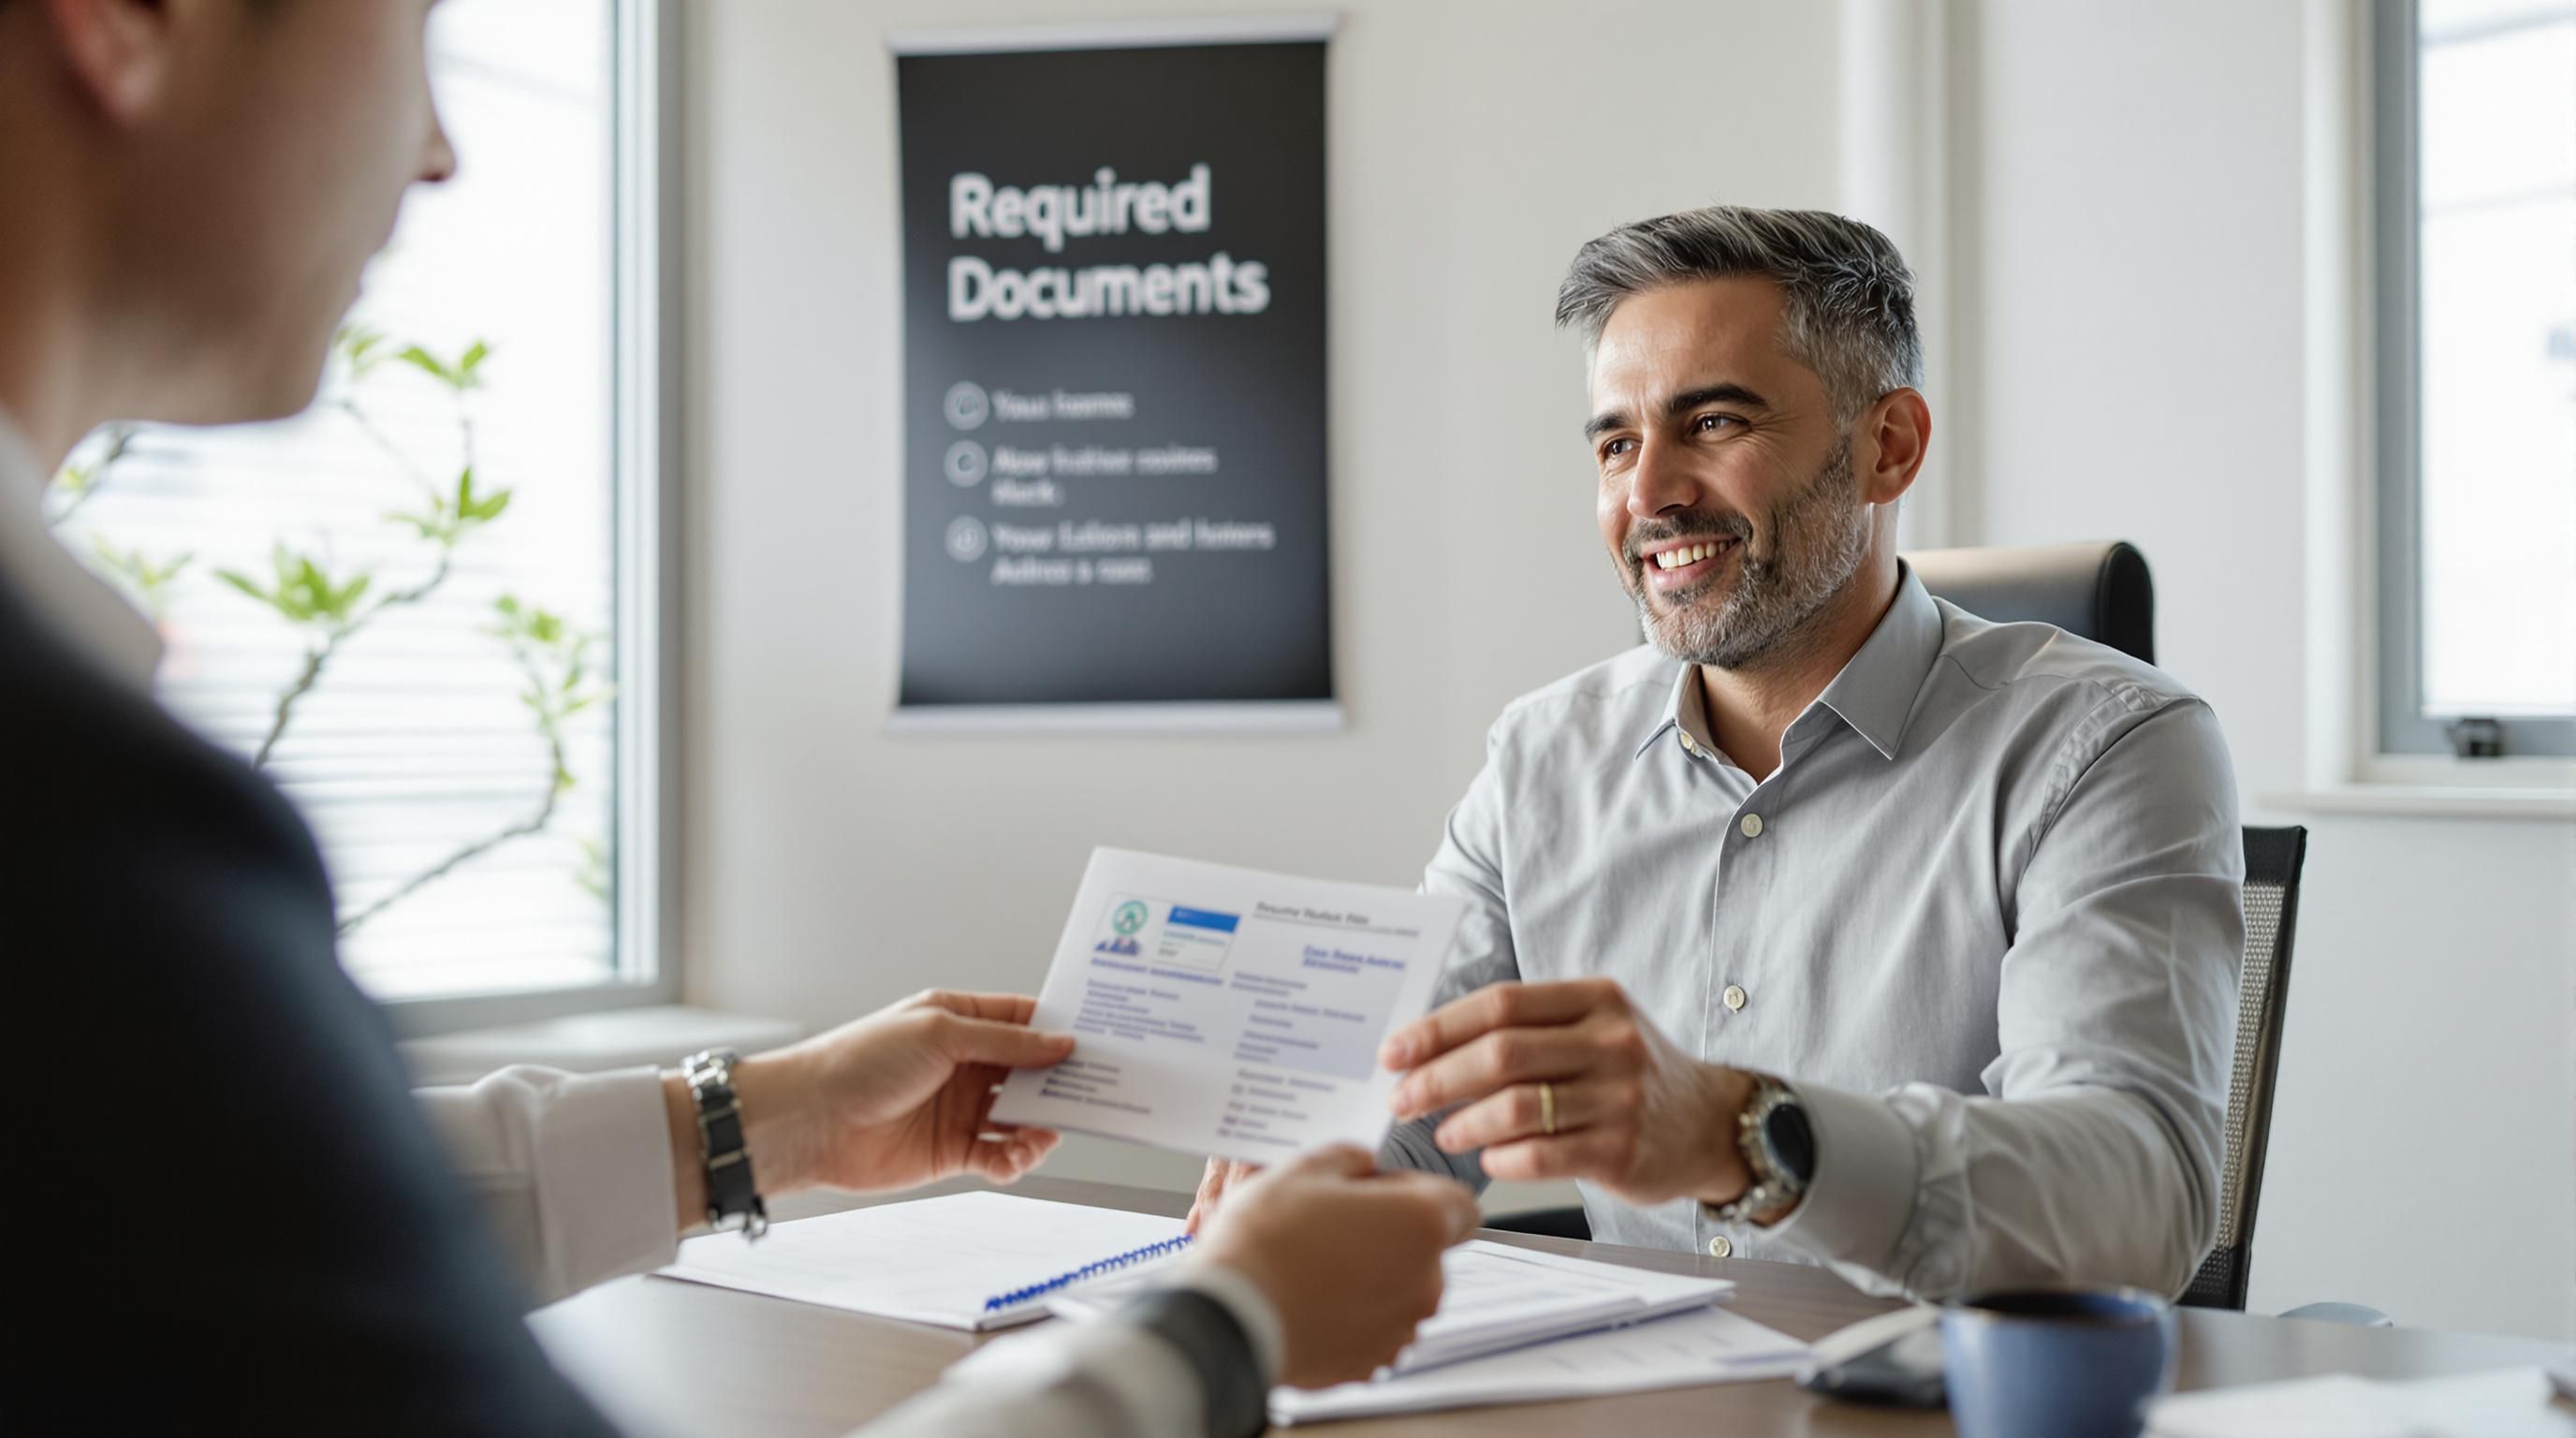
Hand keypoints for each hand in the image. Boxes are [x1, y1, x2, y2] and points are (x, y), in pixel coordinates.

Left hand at [664, 990, 1073, 1227]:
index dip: (1060, 1029)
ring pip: (1022, 1117)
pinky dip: (1015, 1159)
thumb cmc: (861, 1062)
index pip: (1024, 1020)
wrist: (811, 1122)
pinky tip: (1015, 1158)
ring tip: (1047, 1133)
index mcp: (959, 1020)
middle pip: (1031, 1071)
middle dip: (1061, 1082)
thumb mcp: (940, 1033)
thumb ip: (1005, 1041)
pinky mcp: (952, 1151)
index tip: (1099, 1039)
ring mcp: (960, 1108)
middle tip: (1094, 1092)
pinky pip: (1000, 1155)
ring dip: (1041, 1126)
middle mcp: (964, 1063)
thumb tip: (1059, 1043)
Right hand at [1192, 1145, 1478, 1387]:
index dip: (1420, 1190)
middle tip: (1335, 1223)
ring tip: (1314, 1262)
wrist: (1230, 1316)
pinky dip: (1351, 1314)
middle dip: (1390, 1233)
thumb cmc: (1266, 1242)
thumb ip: (1349, 1157)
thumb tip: (1361, 1163)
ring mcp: (1398, 1329)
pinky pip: (1372, 1328)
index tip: (1385, 1190)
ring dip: (1371, 1275)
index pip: (1460, 1203)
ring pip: (1399, 1290)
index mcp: (1421, 1225)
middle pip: (1426, 1249)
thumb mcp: (1305, 1168)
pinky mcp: (1369, 1362)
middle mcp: (1423, 1282)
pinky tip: (1309, 1297)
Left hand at [1381, 977, 1757, 1207]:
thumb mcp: (1593, 1030)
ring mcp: (1620, 1097)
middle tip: (1402, 1099)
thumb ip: (1526, 1032)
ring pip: (1515, 1108)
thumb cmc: (1628, 1076)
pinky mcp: (1623, 1151)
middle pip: (1501, 1053)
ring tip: (1443, 1132)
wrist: (1709, 1124)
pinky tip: (1488, 1159)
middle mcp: (1612, 1042)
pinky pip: (1540, 1155)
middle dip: (1437, 1078)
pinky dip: (1500, 1159)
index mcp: (1595, 999)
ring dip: (1463, 1122)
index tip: (1395, 1052)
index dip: (1438, 1028)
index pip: (1500, 1004)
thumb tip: (1429, 1051)